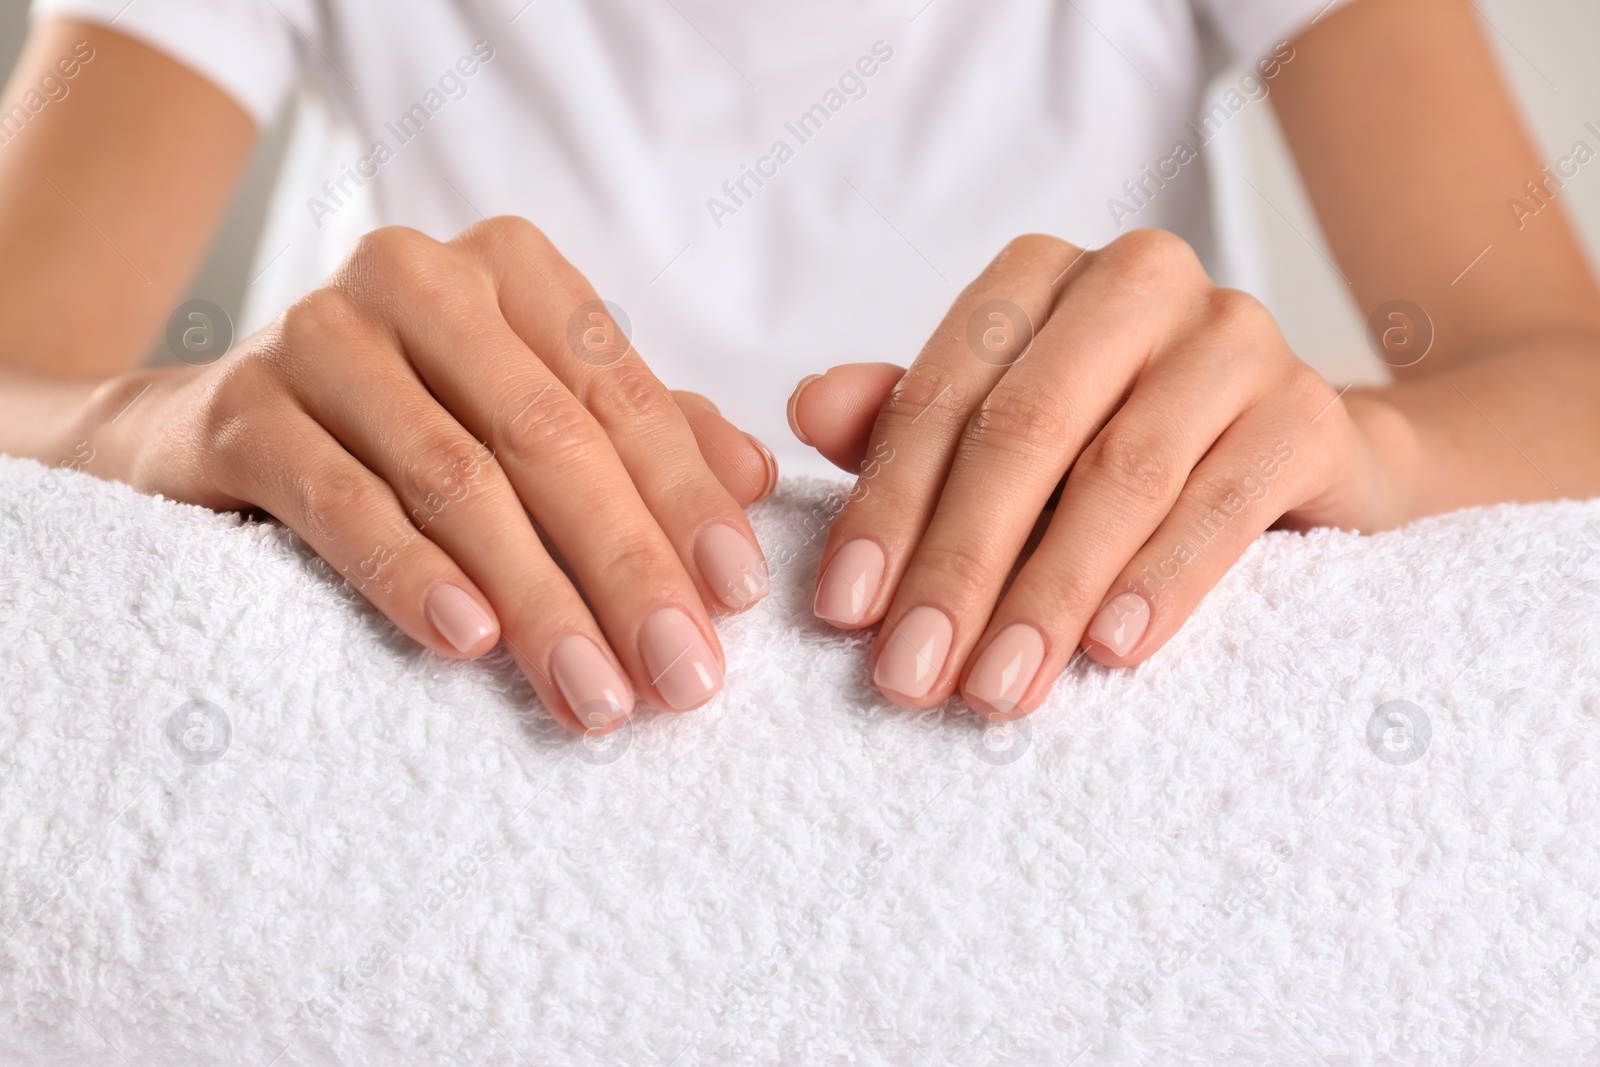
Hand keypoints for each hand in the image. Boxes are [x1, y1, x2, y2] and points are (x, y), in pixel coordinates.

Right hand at [81, 219, 776, 731]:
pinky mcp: (240, 410)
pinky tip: (469, 640)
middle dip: (627, 569)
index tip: (740, 600)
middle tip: (683, 678)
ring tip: (596, 695)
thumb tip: (757, 480)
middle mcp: (418, 279)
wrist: (217, 425)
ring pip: (456, 481)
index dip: (687, 499)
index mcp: (511, 269)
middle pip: (548, 439)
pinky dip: (411, 573)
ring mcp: (320, 336)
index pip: (621, 394)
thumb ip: (641, 433)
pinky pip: (342, 501)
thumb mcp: (533, 411)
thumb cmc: (412, 422)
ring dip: (538, 601)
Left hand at [788, 230, 1412, 718]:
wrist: (1295, 452)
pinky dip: (1162, 579)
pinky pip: (1224, 502)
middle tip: (910, 675)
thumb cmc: (1117, 441)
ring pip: (1120, 474)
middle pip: (1024, 432)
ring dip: (1049, 594)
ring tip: (997, 687)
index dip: (886, 507)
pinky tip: (1112, 649)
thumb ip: (910, 423)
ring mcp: (1233, 337)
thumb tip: (808, 408)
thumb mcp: (1004, 434)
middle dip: (958, 566)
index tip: (843, 612)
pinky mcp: (1307, 409)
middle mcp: (1137, 282)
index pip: (942, 394)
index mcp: (1041, 278)